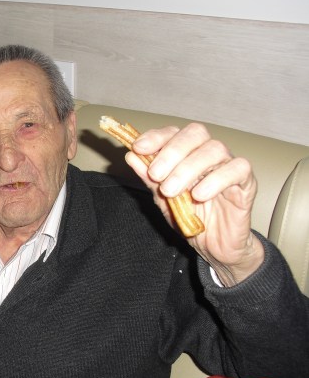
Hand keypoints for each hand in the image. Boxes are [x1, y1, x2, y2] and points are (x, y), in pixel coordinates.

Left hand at [124, 123, 263, 285]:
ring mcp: (229, 165)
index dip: (156, 137)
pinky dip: (215, 180)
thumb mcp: (162, 198)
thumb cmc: (190, 216)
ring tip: (171, 191)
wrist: (213, 245)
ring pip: (214, 150)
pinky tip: (199, 195)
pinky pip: (237, 169)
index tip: (138, 148)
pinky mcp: (247, 182)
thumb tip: (130, 156)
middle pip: (195, 134)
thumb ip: (148, 178)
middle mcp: (209, 153)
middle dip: (171, 152)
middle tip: (155, 175)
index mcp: (187, 153)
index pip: (174, 132)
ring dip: (188, 169)